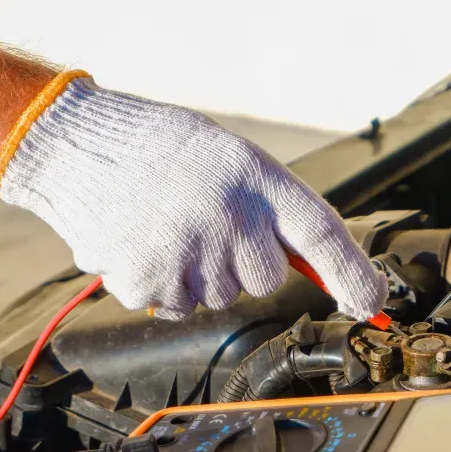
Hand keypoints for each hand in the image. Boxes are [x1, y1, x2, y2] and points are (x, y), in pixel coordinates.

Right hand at [0, 77, 386, 320]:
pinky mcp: (148, 281)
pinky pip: (176, 305)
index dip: (352, 275)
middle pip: (263, 279)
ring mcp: (188, 253)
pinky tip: (144, 241)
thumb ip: (275, 214)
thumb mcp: (234, 163)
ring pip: (218, 295)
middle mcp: (228, 218)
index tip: (370, 304)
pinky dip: (162, 283)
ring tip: (167, 225)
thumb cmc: (166, 153)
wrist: (80, 145)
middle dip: (241, 262)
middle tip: (203, 222)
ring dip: (198, 273)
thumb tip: (323, 273)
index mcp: (256, 179)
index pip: (322, 236)